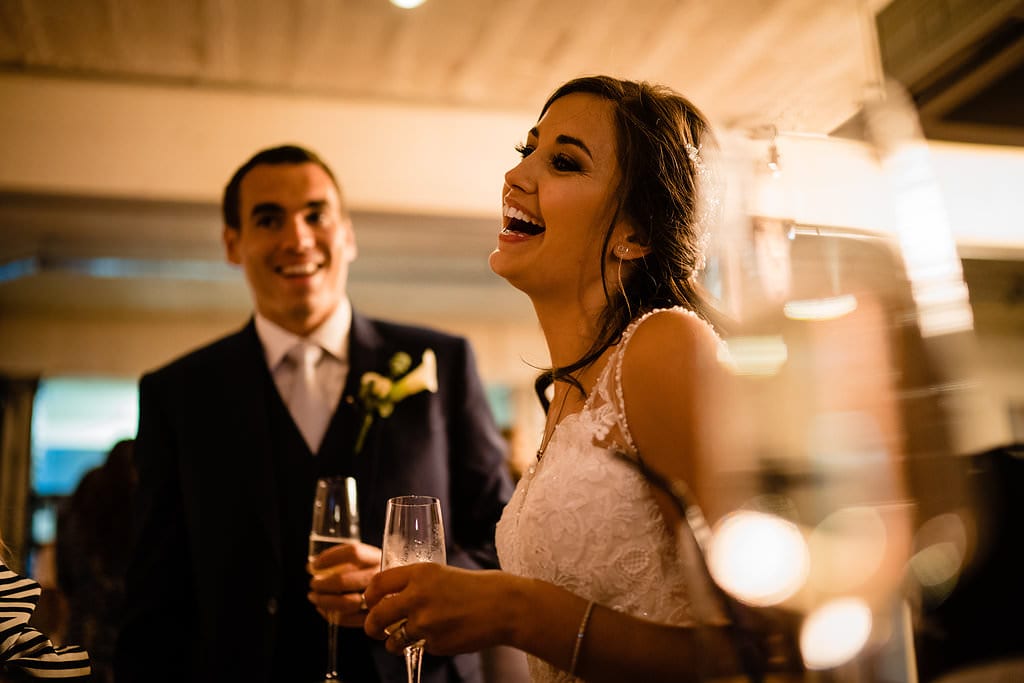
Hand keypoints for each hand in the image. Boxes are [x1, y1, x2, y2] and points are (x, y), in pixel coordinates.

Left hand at [308, 541, 381, 626]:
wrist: (413, 594)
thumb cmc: (384, 575)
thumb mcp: (372, 560)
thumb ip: (346, 560)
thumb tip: (311, 566)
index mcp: (380, 557)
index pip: (353, 553)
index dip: (329, 558)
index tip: (314, 564)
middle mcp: (381, 577)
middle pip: (344, 580)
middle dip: (322, 584)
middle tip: (314, 584)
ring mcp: (381, 599)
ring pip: (346, 602)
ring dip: (325, 601)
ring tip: (315, 598)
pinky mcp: (378, 617)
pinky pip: (352, 620)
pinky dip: (333, 616)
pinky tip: (325, 611)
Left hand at [363, 563, 517, 654]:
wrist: (504, 606)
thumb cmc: (477, 588)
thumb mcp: (442, 573)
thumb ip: (417, 583)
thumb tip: (393, 596)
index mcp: (419, 573)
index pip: (378, 584)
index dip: (369, 595)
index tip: (369, 602)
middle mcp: (417, 597)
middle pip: (377, 616)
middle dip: (371, 627)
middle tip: (374, 629)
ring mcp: (425, 623)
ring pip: (394, 640)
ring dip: (394, 643)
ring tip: (404, 640)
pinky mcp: (435, 644)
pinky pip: (420, 648)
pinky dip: (426, 645)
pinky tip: (443, 635)